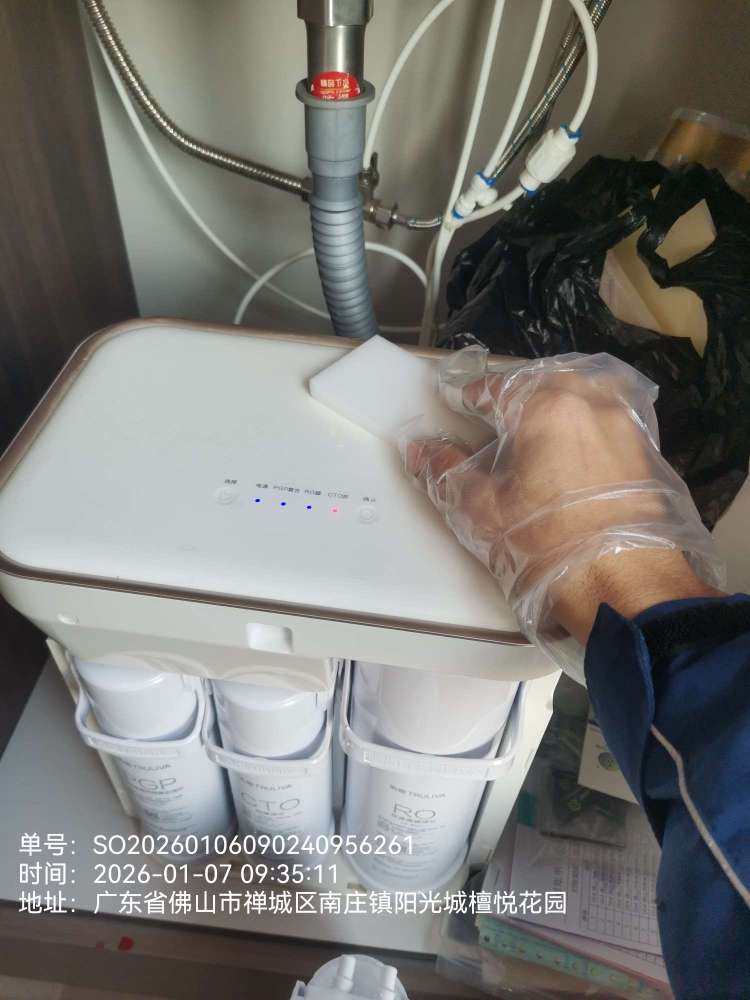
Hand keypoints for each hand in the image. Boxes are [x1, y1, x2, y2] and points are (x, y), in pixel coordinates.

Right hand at [401, 350, 723, 675]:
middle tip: (497, 415)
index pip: (499, 387)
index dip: (473, 395)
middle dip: (519, 393)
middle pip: (546, 381)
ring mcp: (626, 428)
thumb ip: (446, 472)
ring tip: (538, 430)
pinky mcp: (648, 455)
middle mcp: (592, 405)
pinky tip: (576, 455)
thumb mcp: (482, 511)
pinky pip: (611, 422)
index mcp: (546, 408)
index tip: (461, 404)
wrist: (627, 587)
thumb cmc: (548, 545)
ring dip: (558, 403)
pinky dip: (588, 426)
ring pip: (586, 396)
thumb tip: (419, 451)